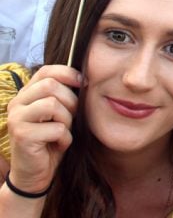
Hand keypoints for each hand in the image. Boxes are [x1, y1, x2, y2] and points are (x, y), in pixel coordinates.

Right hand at [6, 65, 80, 193]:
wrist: (36, 174)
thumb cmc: (51, 140)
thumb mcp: (59, 113)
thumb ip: (64, 95)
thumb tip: (85, 78)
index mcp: (26, 94)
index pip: (46, 70)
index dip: (68, 73)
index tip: (83, 83)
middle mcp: (16, 104)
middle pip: (50, 85)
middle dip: (70, 100)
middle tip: (73, 116)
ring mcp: (16, 119)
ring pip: (52, 104)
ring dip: (67, 119)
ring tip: (63, 131)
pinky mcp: (21, 135)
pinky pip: (56, 128)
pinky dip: (65, 138)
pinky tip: (59, 144)